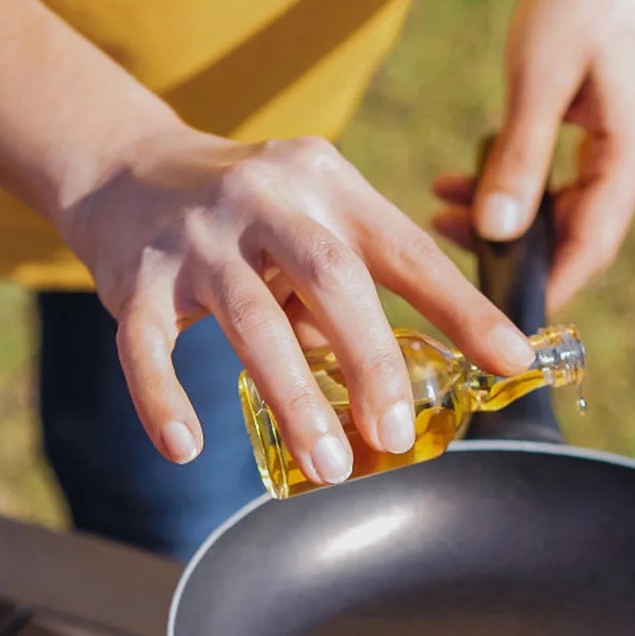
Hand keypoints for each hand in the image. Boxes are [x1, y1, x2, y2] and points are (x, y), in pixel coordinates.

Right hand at [64, 128, 537, 480]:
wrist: (125, 170)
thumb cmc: (248, 220)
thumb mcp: (310, 225)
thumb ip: (350, 297)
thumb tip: (407, 392)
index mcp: (328, 186)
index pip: (406, 250)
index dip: (462, 307)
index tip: (509, 359)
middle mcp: (267, 199)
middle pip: (332, 279)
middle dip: (372, 361)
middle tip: (396, 433)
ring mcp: (197, 236)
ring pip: (251, 319)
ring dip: (294, 398)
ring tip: (328, 465)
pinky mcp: (135, 277)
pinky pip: (145, 345)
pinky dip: (163, 399)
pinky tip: (186, 447)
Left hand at [432, 0, 634, 311]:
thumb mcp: (538, 82)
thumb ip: (517, 162)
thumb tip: (494, 233)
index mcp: (633, 155)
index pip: (589, 248)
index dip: (545, 288)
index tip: (499, 319)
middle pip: (575, 236)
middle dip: (511, 251)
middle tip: (450, 257)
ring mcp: (625, 148)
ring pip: (561, 210)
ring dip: (505, 216)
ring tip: (444, 211)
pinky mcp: (607, 131)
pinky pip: (560, 180)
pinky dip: (516, 184)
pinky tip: (468, 180)